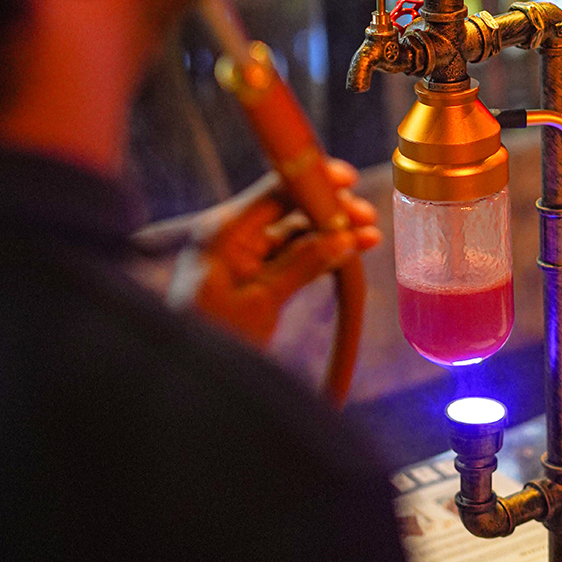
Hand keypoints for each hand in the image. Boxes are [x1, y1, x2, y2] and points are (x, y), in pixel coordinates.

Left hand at [194, 159, 378, 346]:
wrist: (191, 381)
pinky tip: (351, 253)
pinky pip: (292, 254)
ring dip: (331, 232)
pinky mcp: (254, 272)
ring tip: (370, 237)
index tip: (349, 181)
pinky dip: (320, 254)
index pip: (274, 192)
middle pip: (288, 206)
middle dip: (329, 210)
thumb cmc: (213, 340)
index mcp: (224, 231)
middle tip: (367, 217)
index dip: (313, 181)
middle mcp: (233, 233)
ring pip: (295, 230)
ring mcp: (244, 252)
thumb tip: (344, 238)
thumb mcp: (260, 304)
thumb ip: (301, 266)